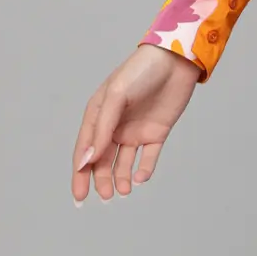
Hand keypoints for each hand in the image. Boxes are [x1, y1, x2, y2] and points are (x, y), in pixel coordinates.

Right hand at [71, 44, 201, 203]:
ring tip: (125, 190)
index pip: (85, 149)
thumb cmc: (141, 71)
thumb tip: (86, 160)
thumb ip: (102, 128)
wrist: (176, 59)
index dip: (79, 173)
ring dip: (121, 178)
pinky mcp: (156, 132)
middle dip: (101, 180)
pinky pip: (148, 157)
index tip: (80, 196)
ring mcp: (136, 129)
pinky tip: (141, 177)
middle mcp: (115, 125)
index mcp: (99, 114)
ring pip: (123, 162)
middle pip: (103, 160)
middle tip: (106, 195)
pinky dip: (144, 169)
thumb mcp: (117, 95)